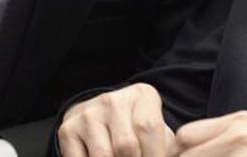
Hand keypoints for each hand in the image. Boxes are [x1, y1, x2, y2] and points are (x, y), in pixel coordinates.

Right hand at [58, 83, 173, 156]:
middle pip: (126, 146)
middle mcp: (113, 100)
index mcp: (142, 95)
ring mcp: (88, 114)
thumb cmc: (136, 130)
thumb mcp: (155, 130)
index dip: (155, 156)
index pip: (149, 129)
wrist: (98, 118)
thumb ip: (166, 146)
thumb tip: (177, 156)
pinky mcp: (68, 130)